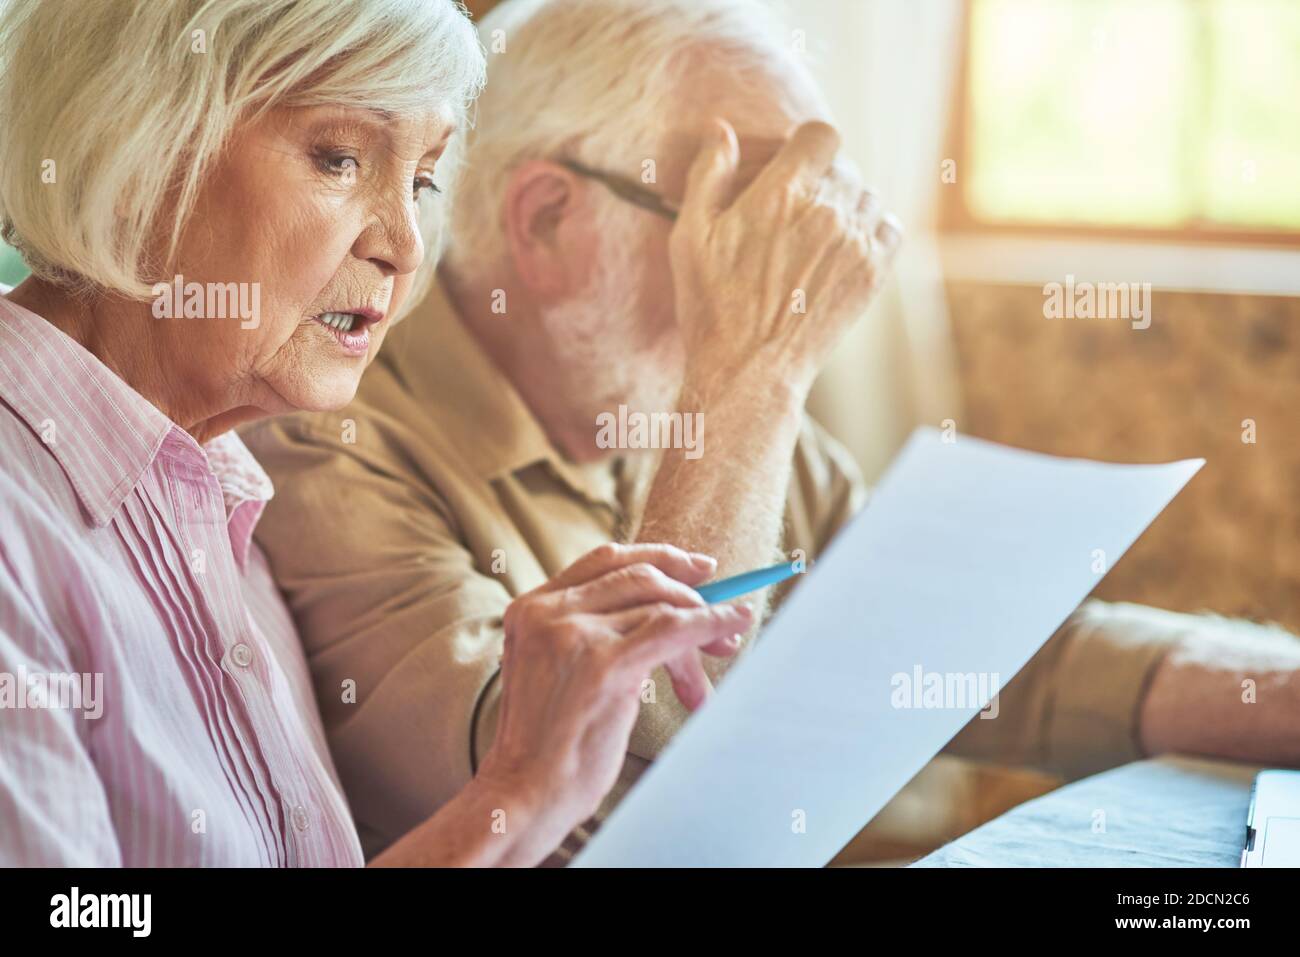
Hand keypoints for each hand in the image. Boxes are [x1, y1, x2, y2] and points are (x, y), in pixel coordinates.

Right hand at [474, 543, 751, 861]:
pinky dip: (710, 625)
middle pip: (640, 578)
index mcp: (531, 608)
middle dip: (691, 596)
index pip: (605, 561)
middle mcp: (548, 611)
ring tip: (716, 664)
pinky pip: (673, 628)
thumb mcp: (556, 671)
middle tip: (726, 621)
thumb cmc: (548, 745)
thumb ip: (590, 634)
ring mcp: (574, 634)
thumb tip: (667, 612)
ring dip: (701, 629)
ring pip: (660, 606)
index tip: (698, 567)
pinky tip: (729, 630)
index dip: (659, 558)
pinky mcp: (604, 663)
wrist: (523, 794)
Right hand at [669, 119, 902, 395]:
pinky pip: (889, 227)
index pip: (820, 135)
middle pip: (844, 166)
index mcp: (781, 194)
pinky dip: (873, 229)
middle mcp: (826, 211)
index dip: (806, 144)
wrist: (749, 370)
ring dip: (847, 203)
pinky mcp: (872, 273)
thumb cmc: (711, 306)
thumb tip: (721, 130)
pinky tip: (845, 246)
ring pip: (867, 195)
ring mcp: (855, 242)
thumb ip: (708, 175)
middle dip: (821, 178)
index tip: (792, 163)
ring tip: (818, 232)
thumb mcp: (690, 236)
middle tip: (795, 210)